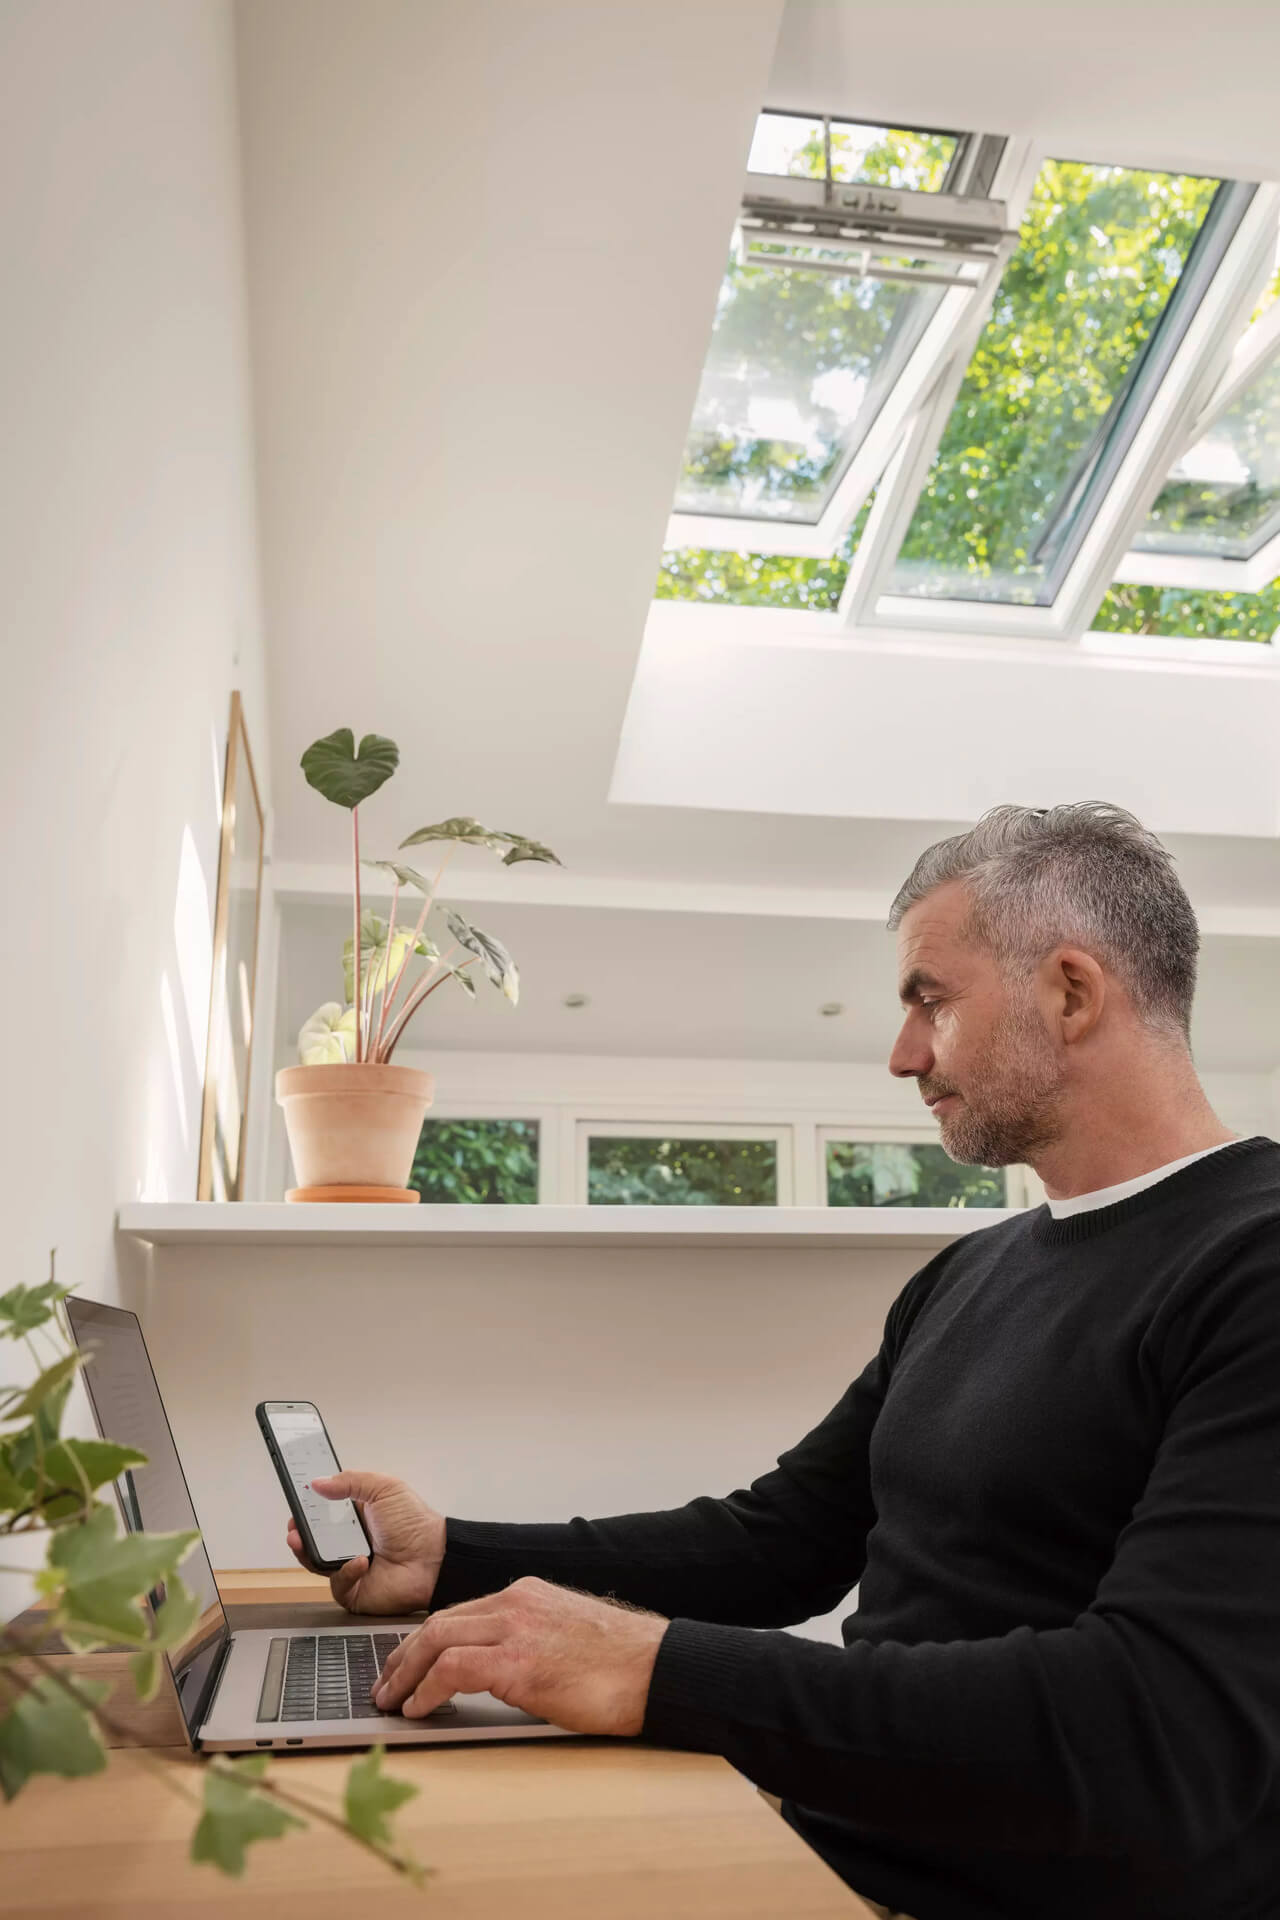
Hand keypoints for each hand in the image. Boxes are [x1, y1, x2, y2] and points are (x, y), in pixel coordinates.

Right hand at [284, 1470, 444, 1613]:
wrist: (434, 1558)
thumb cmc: (415, 1523)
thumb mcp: (384, 1489)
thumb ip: (351, 1482)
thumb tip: (318, 1482)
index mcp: (356, 1518)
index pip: (323, 1514)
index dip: (308, 1511)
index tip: (296, 1503)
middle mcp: (350, 1543)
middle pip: (314, 1540)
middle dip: (299, 1533)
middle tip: (293, 1527)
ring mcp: (350, 1568)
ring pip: (317, 1563)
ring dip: (307, 1552)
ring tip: (301, 1541)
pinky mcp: (354, 1591)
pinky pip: (338, 1584)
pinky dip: (345, 1572)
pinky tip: (360, 1561)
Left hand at [371, 1575, 667, 1735]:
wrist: (655, 1668)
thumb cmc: (621, 1664)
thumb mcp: (566, 1638)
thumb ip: (529, 1641)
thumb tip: (500, 1672)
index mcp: (528, 1594)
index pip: (460, 1613)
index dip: (426, 1641)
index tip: (407, 1663)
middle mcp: (516, 1602)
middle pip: (439, 1622)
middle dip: (404, 1655)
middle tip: (386, 1684)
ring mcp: (515, 1628)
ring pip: (436, 1638)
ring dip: (405, 1673)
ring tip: (392, 1701)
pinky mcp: (517, 1662)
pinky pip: (452, 1669)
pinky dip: (427, 1689)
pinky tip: (420, 1709)